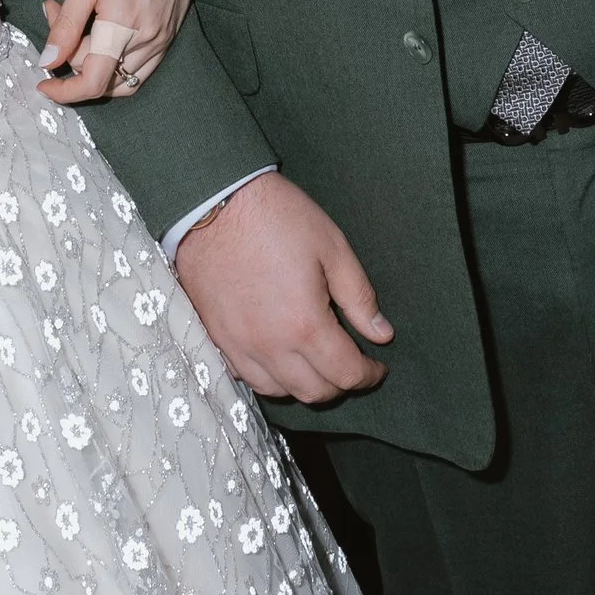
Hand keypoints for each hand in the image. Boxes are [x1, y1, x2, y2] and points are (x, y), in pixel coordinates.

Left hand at [39, 0, 197, 103]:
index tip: (43, 83)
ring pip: (122, 82)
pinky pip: (140, 72)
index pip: (93, 80)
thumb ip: (67, 23)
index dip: (64, 92)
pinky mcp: (169, 38)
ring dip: (93, 68)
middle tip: (55, 12)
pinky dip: (116, 68)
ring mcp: (161, 42)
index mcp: (123, 25)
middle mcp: (147, 40)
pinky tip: (101, 40)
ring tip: (78, 31)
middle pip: (101, 78)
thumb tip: (48, 60)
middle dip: (70, 58)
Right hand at [175, 173, 392, 399]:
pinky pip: (246, 377)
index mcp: (304, 325)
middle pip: (313, 392)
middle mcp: (270, 346)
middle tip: (352, 364)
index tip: (378, 366)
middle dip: (340, 384)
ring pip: (279, 391)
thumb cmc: (276, 217)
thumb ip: (359, 297)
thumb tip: (382, 333)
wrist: (213, 201)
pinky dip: (270, 377)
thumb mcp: (331, 247)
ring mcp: (238, 346)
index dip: (368, 375)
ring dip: (305, 384)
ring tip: (317, 362)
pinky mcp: (216, 337)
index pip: (345, 373)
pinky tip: (279, 356)